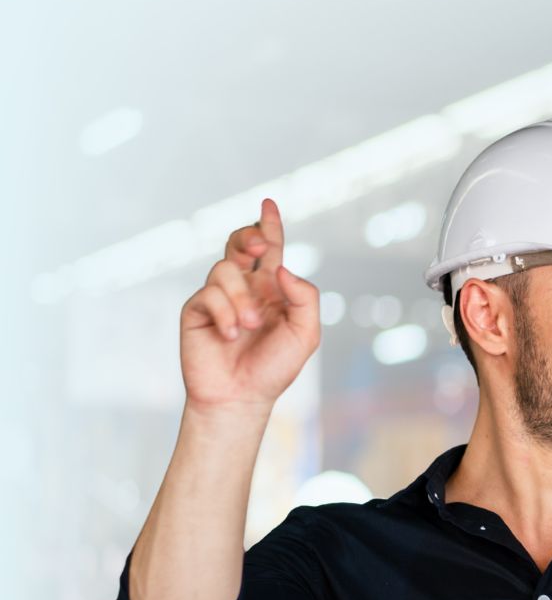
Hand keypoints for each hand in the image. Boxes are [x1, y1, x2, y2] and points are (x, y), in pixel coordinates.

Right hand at [180, 198, 319, 414]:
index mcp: (271, 290)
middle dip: (250, 235)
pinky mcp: (196, 309)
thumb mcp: (305, 333)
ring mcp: (217, 297)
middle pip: (241, 244)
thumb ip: (305, 298)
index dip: (270, 225)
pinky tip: (230, 335)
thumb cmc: (274, 367)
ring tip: (250, 327)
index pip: (271, 250)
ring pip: (226, 269)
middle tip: (262, 247)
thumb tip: (281, 267)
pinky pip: (210, 294)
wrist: (241, 396)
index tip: (269, 203)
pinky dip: (225, 314)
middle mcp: (244, 288)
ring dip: (242, 298)